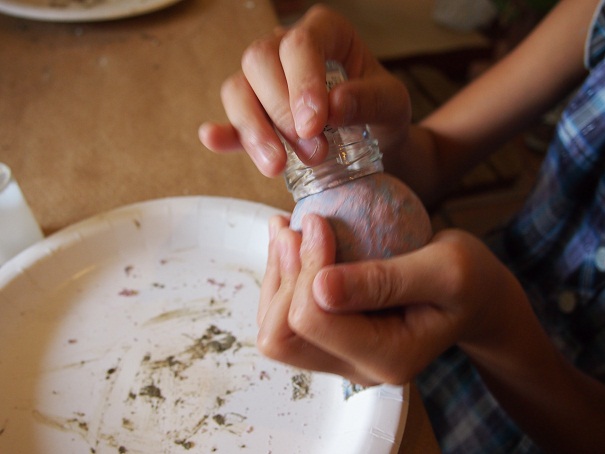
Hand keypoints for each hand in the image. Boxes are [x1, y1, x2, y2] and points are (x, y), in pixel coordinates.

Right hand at [199, 5, 411, 177]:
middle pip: (259, 62)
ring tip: (278, 166)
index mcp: (325, 33)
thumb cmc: (381, 111)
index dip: (302, 83)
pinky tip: (214, 139)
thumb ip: (368, 101)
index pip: (299, 44)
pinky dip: (223, 132)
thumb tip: (333, 106)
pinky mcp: (255, 115)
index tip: (315, 124)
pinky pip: (231, 118)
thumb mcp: (392, 104)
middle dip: (281, 112)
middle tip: (314, 152)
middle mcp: (286, 49)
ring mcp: (266, 81)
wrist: (376, 137)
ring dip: (254, 130)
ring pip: (238, 89)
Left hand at [257, 213, 531, 385]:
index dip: (306, 267)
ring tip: (285, 230)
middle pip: (282, 336)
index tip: (318, 221)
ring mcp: (341, 356)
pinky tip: (293, 243)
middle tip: (290, 227)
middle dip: (281, 276)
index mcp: (387, 357)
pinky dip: (283, 277)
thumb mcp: (445, 269)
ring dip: (276, 276)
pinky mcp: (332, 338)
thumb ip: (385, 281)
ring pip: (275, 329)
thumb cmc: (469, 278)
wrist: (472, 297)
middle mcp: (357, 368)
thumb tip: (319, 287)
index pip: (313, 321)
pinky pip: (286, 316)